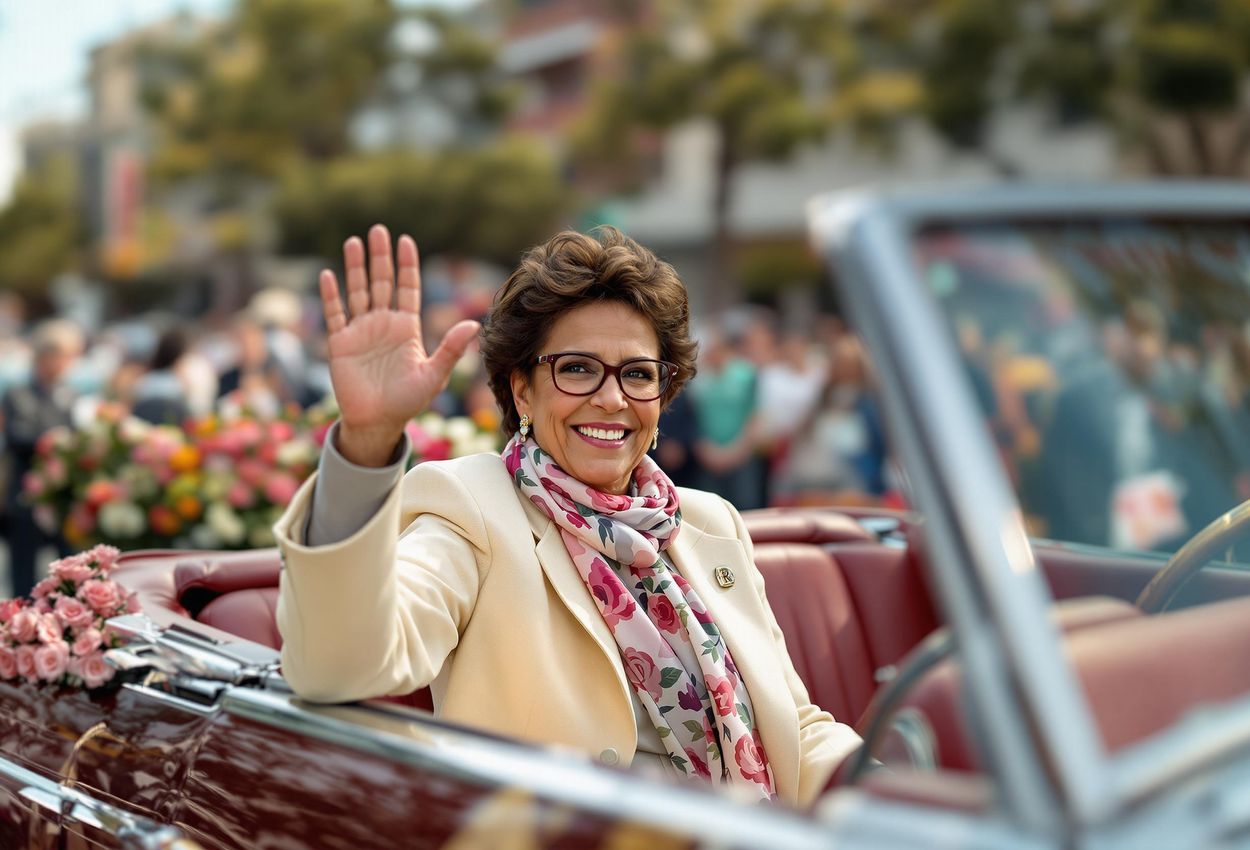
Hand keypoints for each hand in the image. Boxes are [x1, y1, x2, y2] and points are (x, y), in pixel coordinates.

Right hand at [320, 224, 479, 465]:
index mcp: (406, 328)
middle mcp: (383, 324)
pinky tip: (329, 274)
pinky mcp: (340, 344)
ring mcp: (360, 332)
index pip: (407, 288)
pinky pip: (335, 314)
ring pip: (357, 292)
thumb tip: (473, 324)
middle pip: (381, 283)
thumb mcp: (433, 374)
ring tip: (354, 241)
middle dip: (380, 258)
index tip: (405, 240)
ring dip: (355, 268)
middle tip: (379, 230)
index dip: (407, 265)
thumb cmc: (408, 401)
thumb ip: (450, 349)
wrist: (378, 422)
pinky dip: (331, 296)